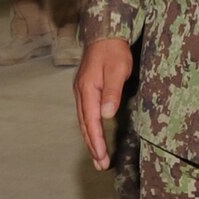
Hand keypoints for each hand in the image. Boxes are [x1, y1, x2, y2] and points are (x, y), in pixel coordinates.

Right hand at [74, 37, 133, 167]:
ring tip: (98, 157)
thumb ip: (112, 92)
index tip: (102, 158)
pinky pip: (85, 114)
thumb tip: (106, 115)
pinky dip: (89, 128)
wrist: (104, 33)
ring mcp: (81, 91)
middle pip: (85, 125)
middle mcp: (81, 93)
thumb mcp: (118, 70)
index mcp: (87, 90)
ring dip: (90, 139)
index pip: (91, 122)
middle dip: (92, 146)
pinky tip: (94, 135)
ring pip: (84, 121)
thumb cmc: (114, 51)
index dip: (96, 141)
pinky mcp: (86, 89)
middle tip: (101, 165)